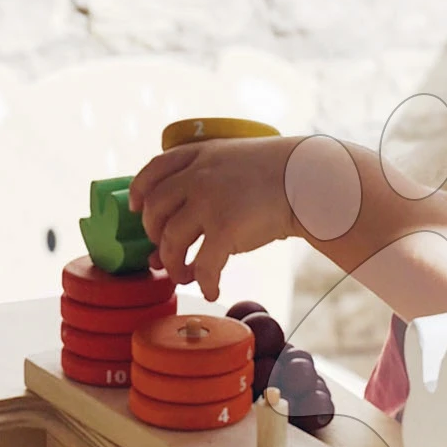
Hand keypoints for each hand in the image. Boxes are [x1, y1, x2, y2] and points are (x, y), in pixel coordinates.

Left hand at [129, 136, 299, 300]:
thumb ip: (208, 177)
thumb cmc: (280, 172)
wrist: (309, 178)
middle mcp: (196, 177)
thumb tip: (187, 216)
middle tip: (165, 252)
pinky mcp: (225, 229)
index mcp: (198, 155)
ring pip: (171, 242)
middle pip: (155, 211)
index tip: (137, 209)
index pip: (153, 171)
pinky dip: (204, 283)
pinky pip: (203, 265)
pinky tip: (212, 291)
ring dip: (173, 265)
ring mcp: (208, 203)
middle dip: (154, 236)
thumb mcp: (236, 158)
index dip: (139, 192)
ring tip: (184, 276)